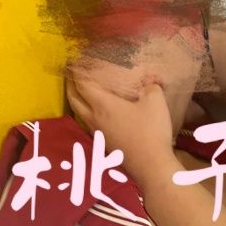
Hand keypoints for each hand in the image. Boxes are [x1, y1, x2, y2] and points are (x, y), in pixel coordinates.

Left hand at [66, 63, 178, 188]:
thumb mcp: (155, 101)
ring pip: (79, 113)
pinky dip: (86, 112)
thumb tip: (149, 82)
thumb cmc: (150, 131)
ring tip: (82, 91)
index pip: (82, 84)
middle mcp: (94, 118)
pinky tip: (97, 111)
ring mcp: (97, 133)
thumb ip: (150, 86)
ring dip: (76, 100)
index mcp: (102, 105)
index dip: (77, 71)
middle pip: (73, 99)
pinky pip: (88, 123)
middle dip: (70, 84)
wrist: (151, 165)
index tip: (75, 60)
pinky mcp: (103, 143)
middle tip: (73, 74)